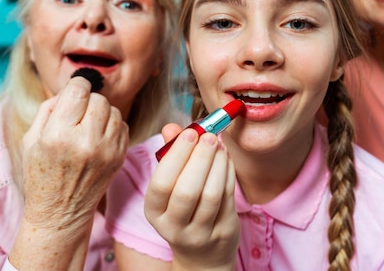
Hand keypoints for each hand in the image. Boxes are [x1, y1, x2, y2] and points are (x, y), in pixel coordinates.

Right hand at [21, 76, 128, 230]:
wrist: (61, 212)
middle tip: (78, 115)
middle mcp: (86, 142)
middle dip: (88, 101)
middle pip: (98, 99)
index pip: (79, 91)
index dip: (77, 85)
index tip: (75, 91)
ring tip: (88, 127)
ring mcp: (107, 151)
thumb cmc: (41, 174)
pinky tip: (98, 137)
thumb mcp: (31, 140)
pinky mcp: (120, 157)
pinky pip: (123, 126)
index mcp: (59, 135)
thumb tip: (72, 87)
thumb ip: (49, 108)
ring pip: (114, 110)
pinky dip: (112, 126)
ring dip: (102, 113)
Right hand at [145, 124, 237, 270]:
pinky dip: (229, 172)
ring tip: (219, 145)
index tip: (190, 132)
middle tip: (209, 135)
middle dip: (200, 158)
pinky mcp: (223, 231)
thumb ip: (170, 155)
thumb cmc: (183, 209)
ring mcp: (200, 232)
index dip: (176, 156)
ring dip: (217, 164)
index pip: (161, 184)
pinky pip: (228, 197)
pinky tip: (226, 157)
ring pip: (211, 195)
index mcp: (154, 212)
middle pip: (186, 191)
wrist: (202, 255)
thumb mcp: (170, 188)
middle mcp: (174, 226)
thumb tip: (171, 127)